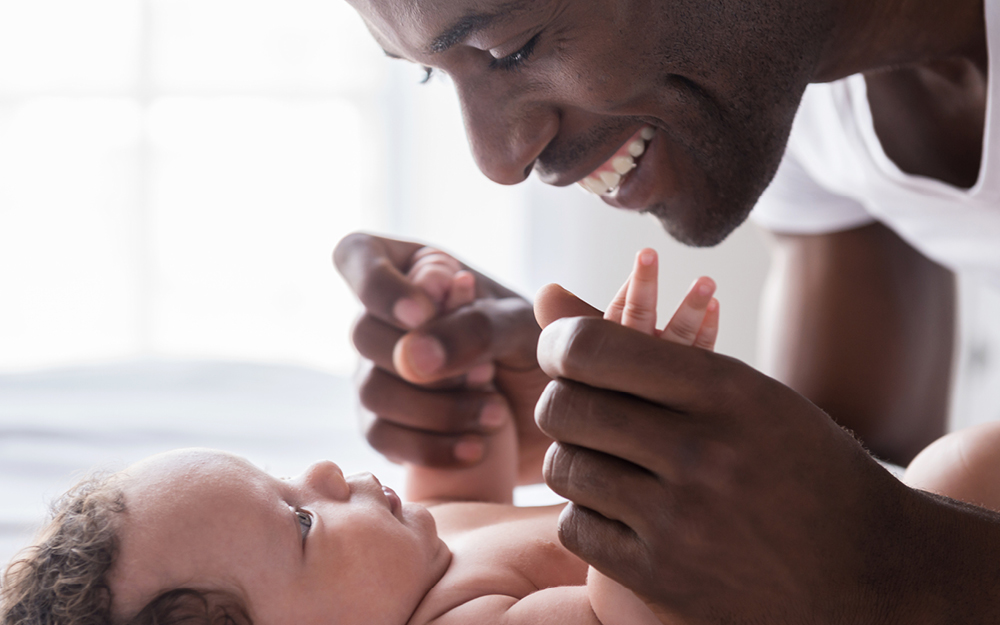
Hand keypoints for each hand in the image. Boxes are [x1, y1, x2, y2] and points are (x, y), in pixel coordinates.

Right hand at [334, 232, 550, 481]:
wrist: (558, 417)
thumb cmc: (542, 351)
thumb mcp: (522, 327)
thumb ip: (474, 327)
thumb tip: (411, 358)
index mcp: (417, 270)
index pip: (357, 254)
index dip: (378, 286)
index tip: (421, 314)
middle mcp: (388, 318)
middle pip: (363, 333)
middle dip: (426, 364)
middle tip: (487, 376)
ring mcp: (379, 372)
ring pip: (371, 392)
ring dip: (436, 411)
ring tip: (495, 415)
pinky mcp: (386, 425)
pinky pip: (381, 438)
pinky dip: (429, 447)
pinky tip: (474, 449)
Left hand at [533, 286, 974, 622]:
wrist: (867, 569)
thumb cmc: (797, 463)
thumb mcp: (746, 391)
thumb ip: (646, 345)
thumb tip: (542, 294)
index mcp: (727, 391)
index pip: (594, 349)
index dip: (560, 347)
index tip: (563, 355)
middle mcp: (703, 453)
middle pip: (567, 407)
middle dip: (560, 403)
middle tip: (578, 409)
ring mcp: (681, 522)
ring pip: (566, 468)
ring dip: (574, 460)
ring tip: (606, 460)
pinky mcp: (664, 577)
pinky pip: (575, 527)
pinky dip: (585, 515)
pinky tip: (619, 509)